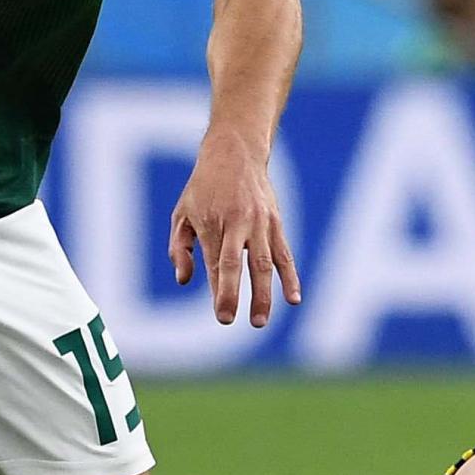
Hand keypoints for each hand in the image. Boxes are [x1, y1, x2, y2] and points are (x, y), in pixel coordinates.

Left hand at [169, 134, 300, 327]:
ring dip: (264, 294)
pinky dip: (290, 277)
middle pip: (238, 264)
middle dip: (235, 294)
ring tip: (260, 321)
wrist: (236, 153)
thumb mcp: (181, 213)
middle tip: (231, 320)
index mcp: (212, 222)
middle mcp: (237, 223)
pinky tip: (294, 299)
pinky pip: (284, 254)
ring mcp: (260, 223)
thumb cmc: (203, 188)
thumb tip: (184, 281)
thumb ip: (179, 248)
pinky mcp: (276, 222)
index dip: (219, 290)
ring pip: (264, 263)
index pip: (216, 263)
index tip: (222, 315)